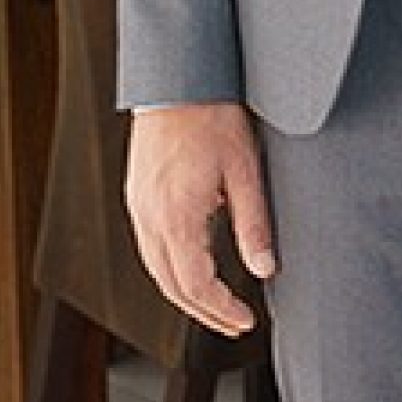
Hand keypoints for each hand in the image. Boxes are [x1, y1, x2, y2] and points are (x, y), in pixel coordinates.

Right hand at [125, 103, 277, 334]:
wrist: (177, 78)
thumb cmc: (212, 115)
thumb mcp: (244, 171)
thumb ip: (253, 225)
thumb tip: (264, 269)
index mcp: (176, 215)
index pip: (195, 285)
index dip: (220, 310)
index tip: (245, 321)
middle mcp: (149, 216)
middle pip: (171, 286)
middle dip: (203, 312)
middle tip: (233, 324)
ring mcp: (138, 206)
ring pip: (155, 269)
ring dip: (185, 294)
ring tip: (215, 305)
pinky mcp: (137, 195)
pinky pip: (148, 247)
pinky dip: (170, 269)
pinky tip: (190, 267)